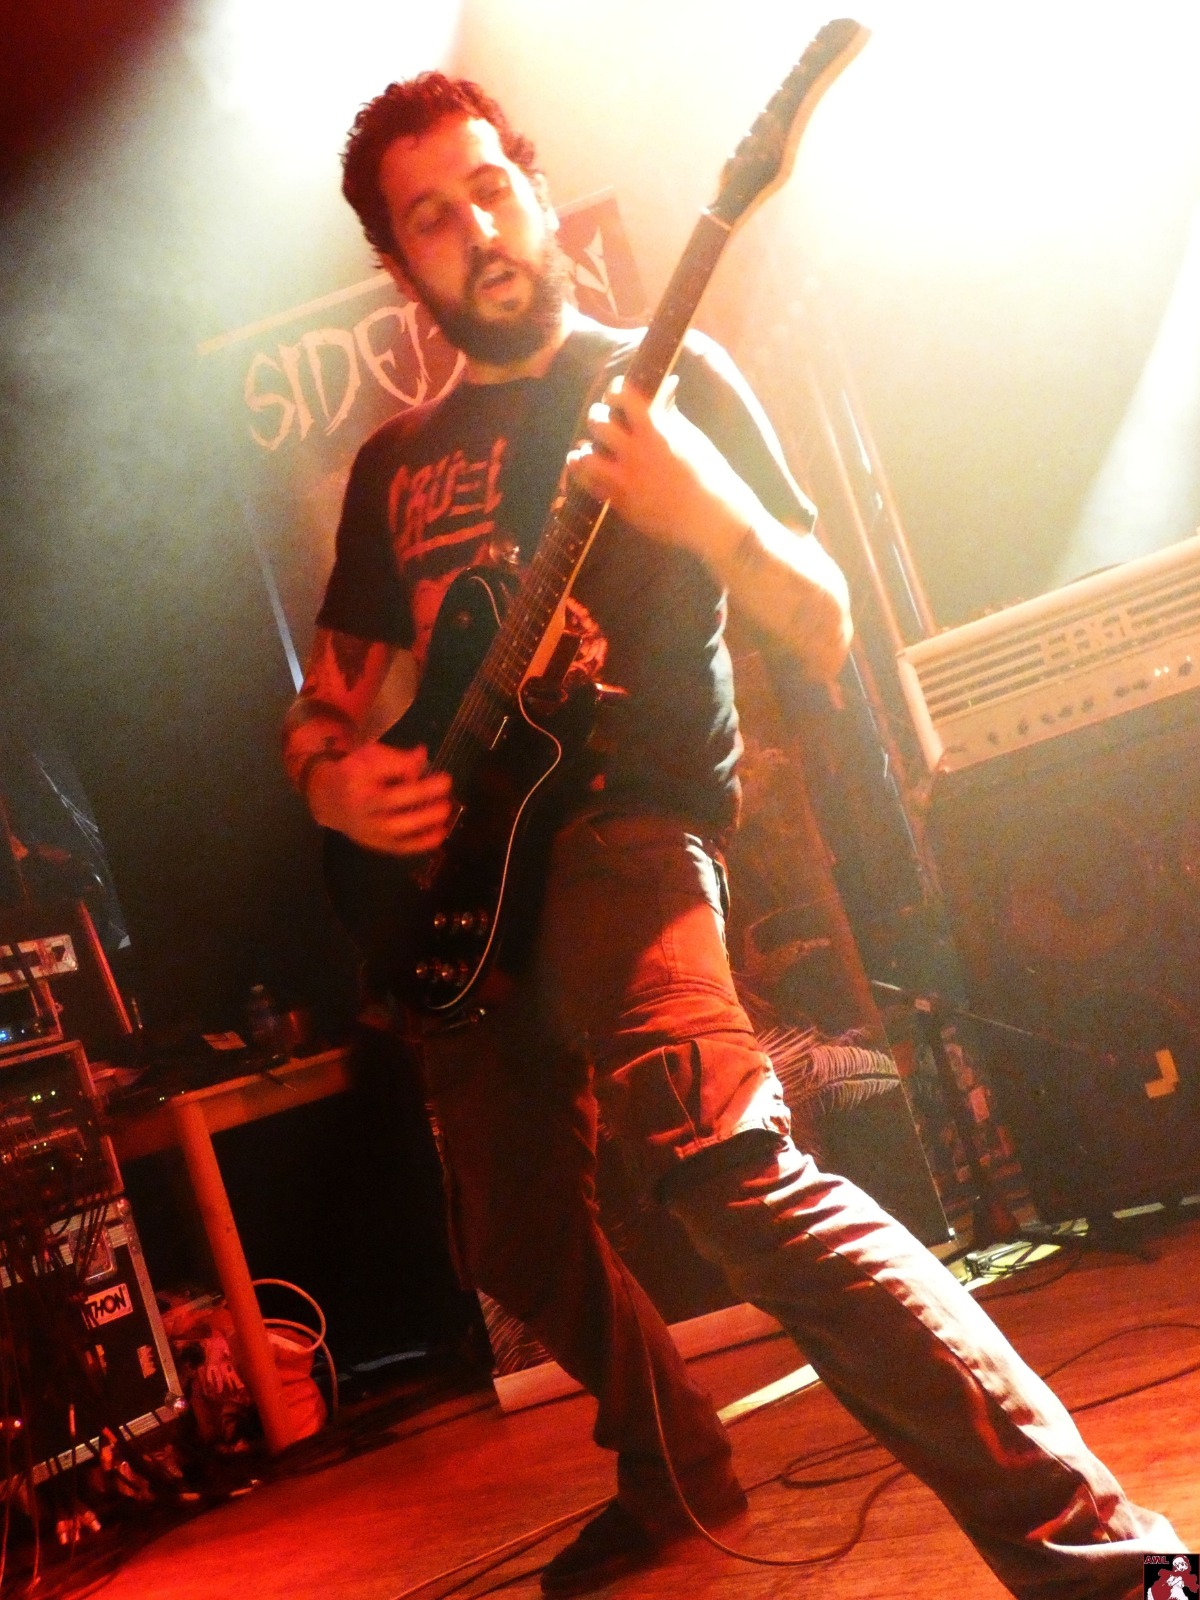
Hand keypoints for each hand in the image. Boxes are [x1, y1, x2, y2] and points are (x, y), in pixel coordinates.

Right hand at [307, 743, 452, 855]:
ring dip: (423, 823)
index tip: (433, 769)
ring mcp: (365, 829)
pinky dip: (420, 843)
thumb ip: (397, 758)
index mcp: (354, 779)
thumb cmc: (356, 773)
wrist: (329, 800)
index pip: (381, 772)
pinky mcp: (374, 844)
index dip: (408, 769)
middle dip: (419, 796)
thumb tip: (423, 756)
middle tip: (445, 790)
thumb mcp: (371, 757)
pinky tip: (440, 834)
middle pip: (388, 802)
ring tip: (445, 813)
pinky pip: (398, 847)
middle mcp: (358, 806)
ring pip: (394, 829)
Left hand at [565, 376, 754, 555]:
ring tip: (588, 449)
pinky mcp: (620, 501)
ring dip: (585, 449)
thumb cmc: (708, 473)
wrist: (710, 516)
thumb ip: (671, 412)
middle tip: (601, 420)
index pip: (623, 396)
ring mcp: (625, 477)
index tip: (615, 395)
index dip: (614, 391)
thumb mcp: (691, 436)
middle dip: (597, 417)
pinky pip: (589, 483)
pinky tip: (581, 466)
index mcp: (656, 429)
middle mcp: (636, 450)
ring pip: (586, 455)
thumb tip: (667, 384)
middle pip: (598, 422)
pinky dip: (581, 472)